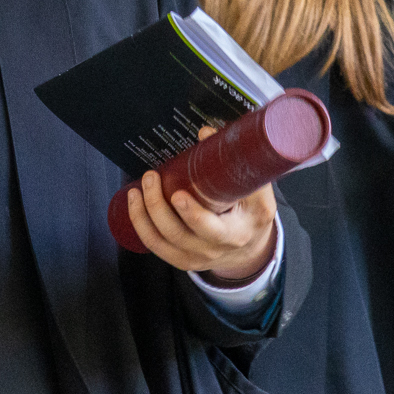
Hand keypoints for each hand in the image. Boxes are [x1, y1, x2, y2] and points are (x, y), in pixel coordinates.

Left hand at [126, 125, 279, 281]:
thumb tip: (206, 133)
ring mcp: (195, 257)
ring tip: (136, 190)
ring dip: (143, 215)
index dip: (193, 214)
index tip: (178, 194)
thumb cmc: (253, 214)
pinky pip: (155, 246)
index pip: (212, 230)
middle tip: (150, 178)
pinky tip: (135, 206)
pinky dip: (141, 226)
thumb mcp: (258, 191)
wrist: (250, 246)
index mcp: (236, 233)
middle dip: (158, 206)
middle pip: (178, 234)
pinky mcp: (181, 259)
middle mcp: (213, 250)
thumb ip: (239, 163)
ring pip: (161, 241)